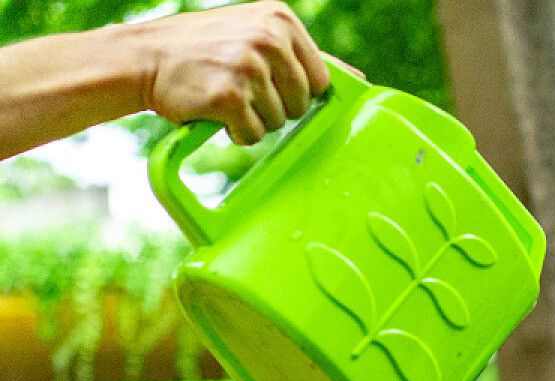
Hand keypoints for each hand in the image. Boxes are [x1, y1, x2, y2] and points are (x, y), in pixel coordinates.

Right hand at [129, 3, 329, 145]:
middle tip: (241, 87)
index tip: (270, 82)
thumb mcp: (258, 35)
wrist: (145, 57)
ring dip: (254, 119)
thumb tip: (358, 78)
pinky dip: (236, 132)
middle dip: (275, 106)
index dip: (298, 91)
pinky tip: (216, 109)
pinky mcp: (230, 96)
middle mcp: (269, 39)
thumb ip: (306, 56)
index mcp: (281, 20)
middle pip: (302, 104)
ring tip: (225, 94)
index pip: (321, 79)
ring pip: (278, 122)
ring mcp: (249, 66)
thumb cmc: (206, 50)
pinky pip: (253, 134)